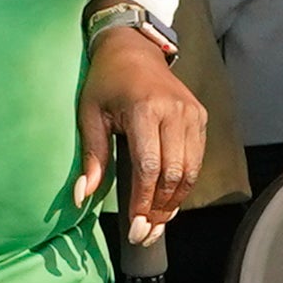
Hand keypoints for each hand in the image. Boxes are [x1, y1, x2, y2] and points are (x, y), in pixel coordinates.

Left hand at [77, 22, 205, 243]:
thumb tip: (81, 196)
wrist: (133, 49)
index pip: (149, 167)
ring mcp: (192, 114)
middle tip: (146, 233)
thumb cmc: (106, 81)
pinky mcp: (200, 117)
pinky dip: (185, 183)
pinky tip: (169, 200)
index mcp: (145, 109)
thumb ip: (91, 156)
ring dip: (175, 201)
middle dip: (161, 209)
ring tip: (158, 222)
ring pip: (191, 170)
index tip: (136, 227)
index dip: (144, 202)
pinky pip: (197, 159)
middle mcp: (174, 112)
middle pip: (174, 174)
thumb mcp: (89, 114)